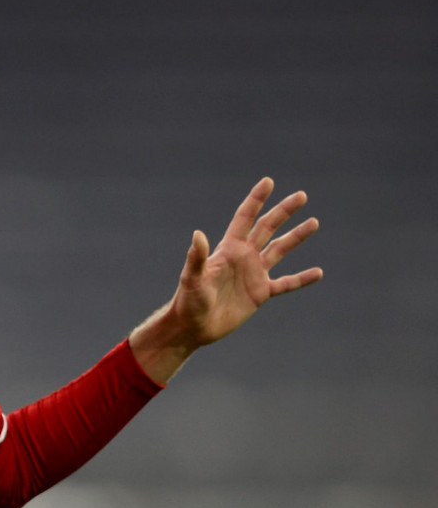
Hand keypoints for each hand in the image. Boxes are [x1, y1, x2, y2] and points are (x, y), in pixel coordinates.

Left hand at [130, 177, 321, 382]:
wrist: (194, 326)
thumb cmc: (188, 301)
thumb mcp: (192, 278)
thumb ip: (197, 258)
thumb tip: (198, 234)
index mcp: (228, 249)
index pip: (245, 218)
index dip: (256, 200)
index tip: (268, 181)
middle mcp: (243, 257)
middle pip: (267, 228)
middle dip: (283, 211)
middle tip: (301, 195)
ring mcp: (253, 274)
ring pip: (279, 250)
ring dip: (296, 237)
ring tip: (314, 222)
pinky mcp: (260, 294)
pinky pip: (286, 284)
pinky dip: (301, 279)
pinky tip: (318, 272)